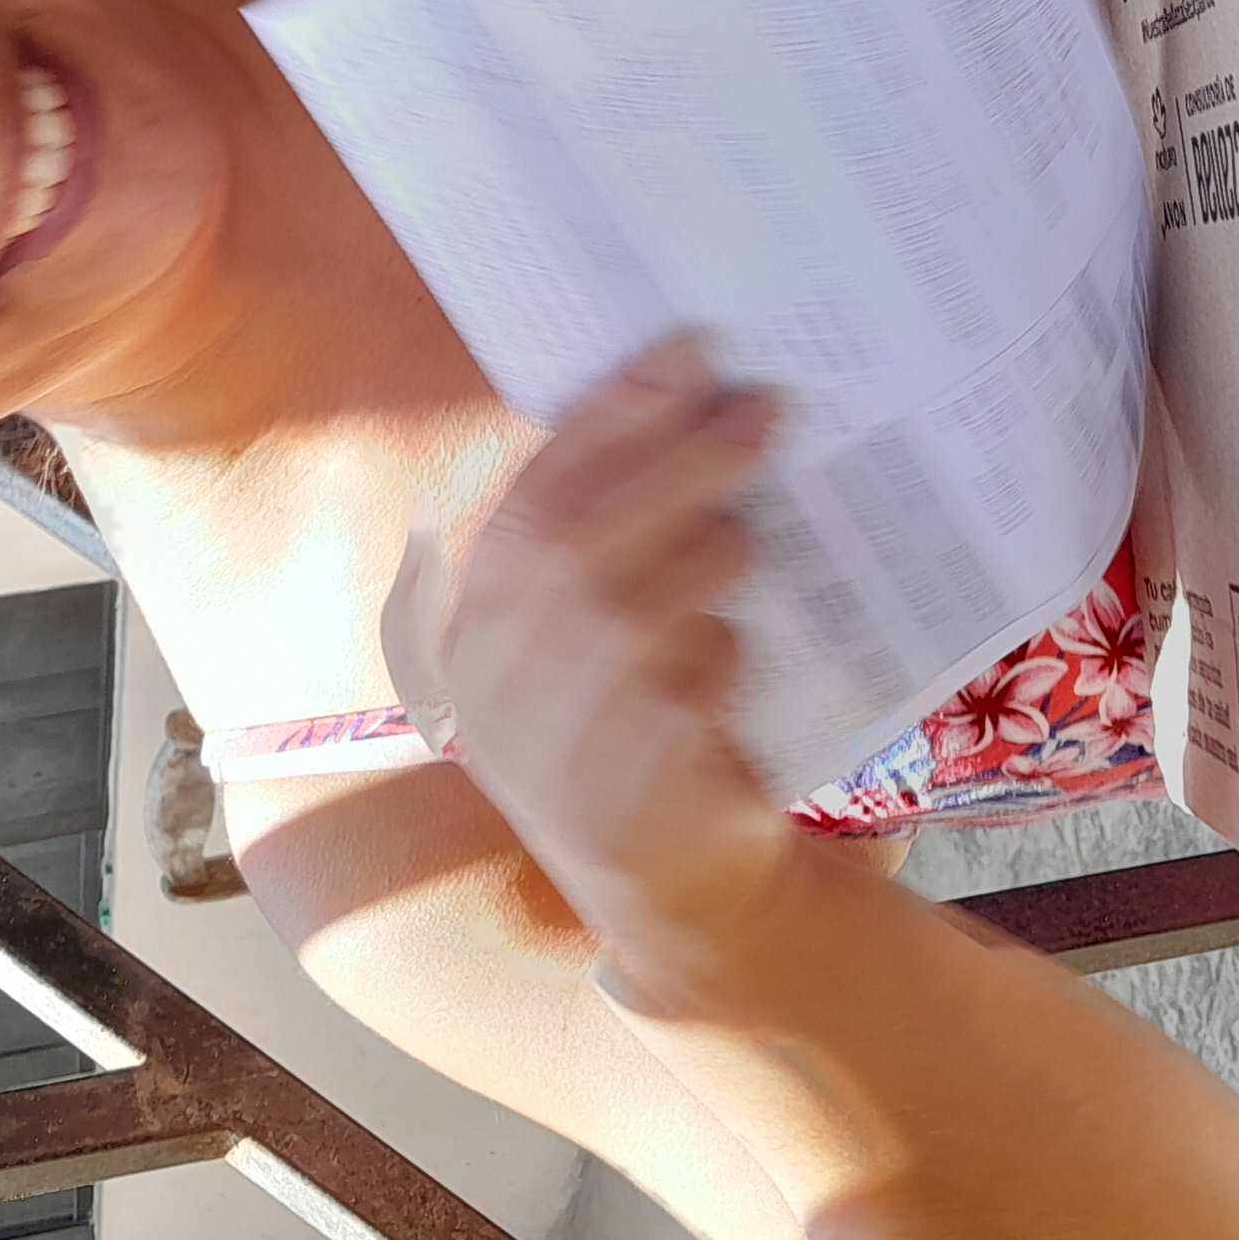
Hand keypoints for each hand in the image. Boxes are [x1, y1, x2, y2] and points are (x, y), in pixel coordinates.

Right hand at [382, 335, 796, 976]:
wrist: (678, 891)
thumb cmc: (639, 726)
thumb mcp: (595, 634)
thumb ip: (610, 535)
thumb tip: (691, 394)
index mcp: (474, 630)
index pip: (537, 494)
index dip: (614, 414)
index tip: (690, 348)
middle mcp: (492, 688)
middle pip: (580, 539)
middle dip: (678, 459)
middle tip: (764, 407)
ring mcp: (550, 748)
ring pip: (628, 611)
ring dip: (705, 553)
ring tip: (749, 534)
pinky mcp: (624, 797)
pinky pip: (679, 690)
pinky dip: (717, 655)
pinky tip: (734, 654)